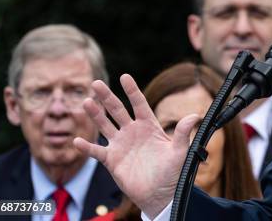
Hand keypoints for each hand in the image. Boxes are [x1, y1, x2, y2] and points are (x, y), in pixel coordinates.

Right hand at [74, 74, 199, 218]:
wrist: (161, 194)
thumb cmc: (173, 172)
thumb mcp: (180, 151)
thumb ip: (183, 133)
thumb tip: (195, 116)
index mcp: (149, 126)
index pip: (139, 104)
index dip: (132, 90)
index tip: (124, 76)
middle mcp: (133, 132)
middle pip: (117, 110)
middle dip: (107, 97)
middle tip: (96, 83)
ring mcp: (120, 145)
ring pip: (104, 125)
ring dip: (95, 114)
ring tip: (86, 101)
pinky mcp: (112, 160)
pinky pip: (96, 151)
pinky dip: (86, 147)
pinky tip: (76, 141)